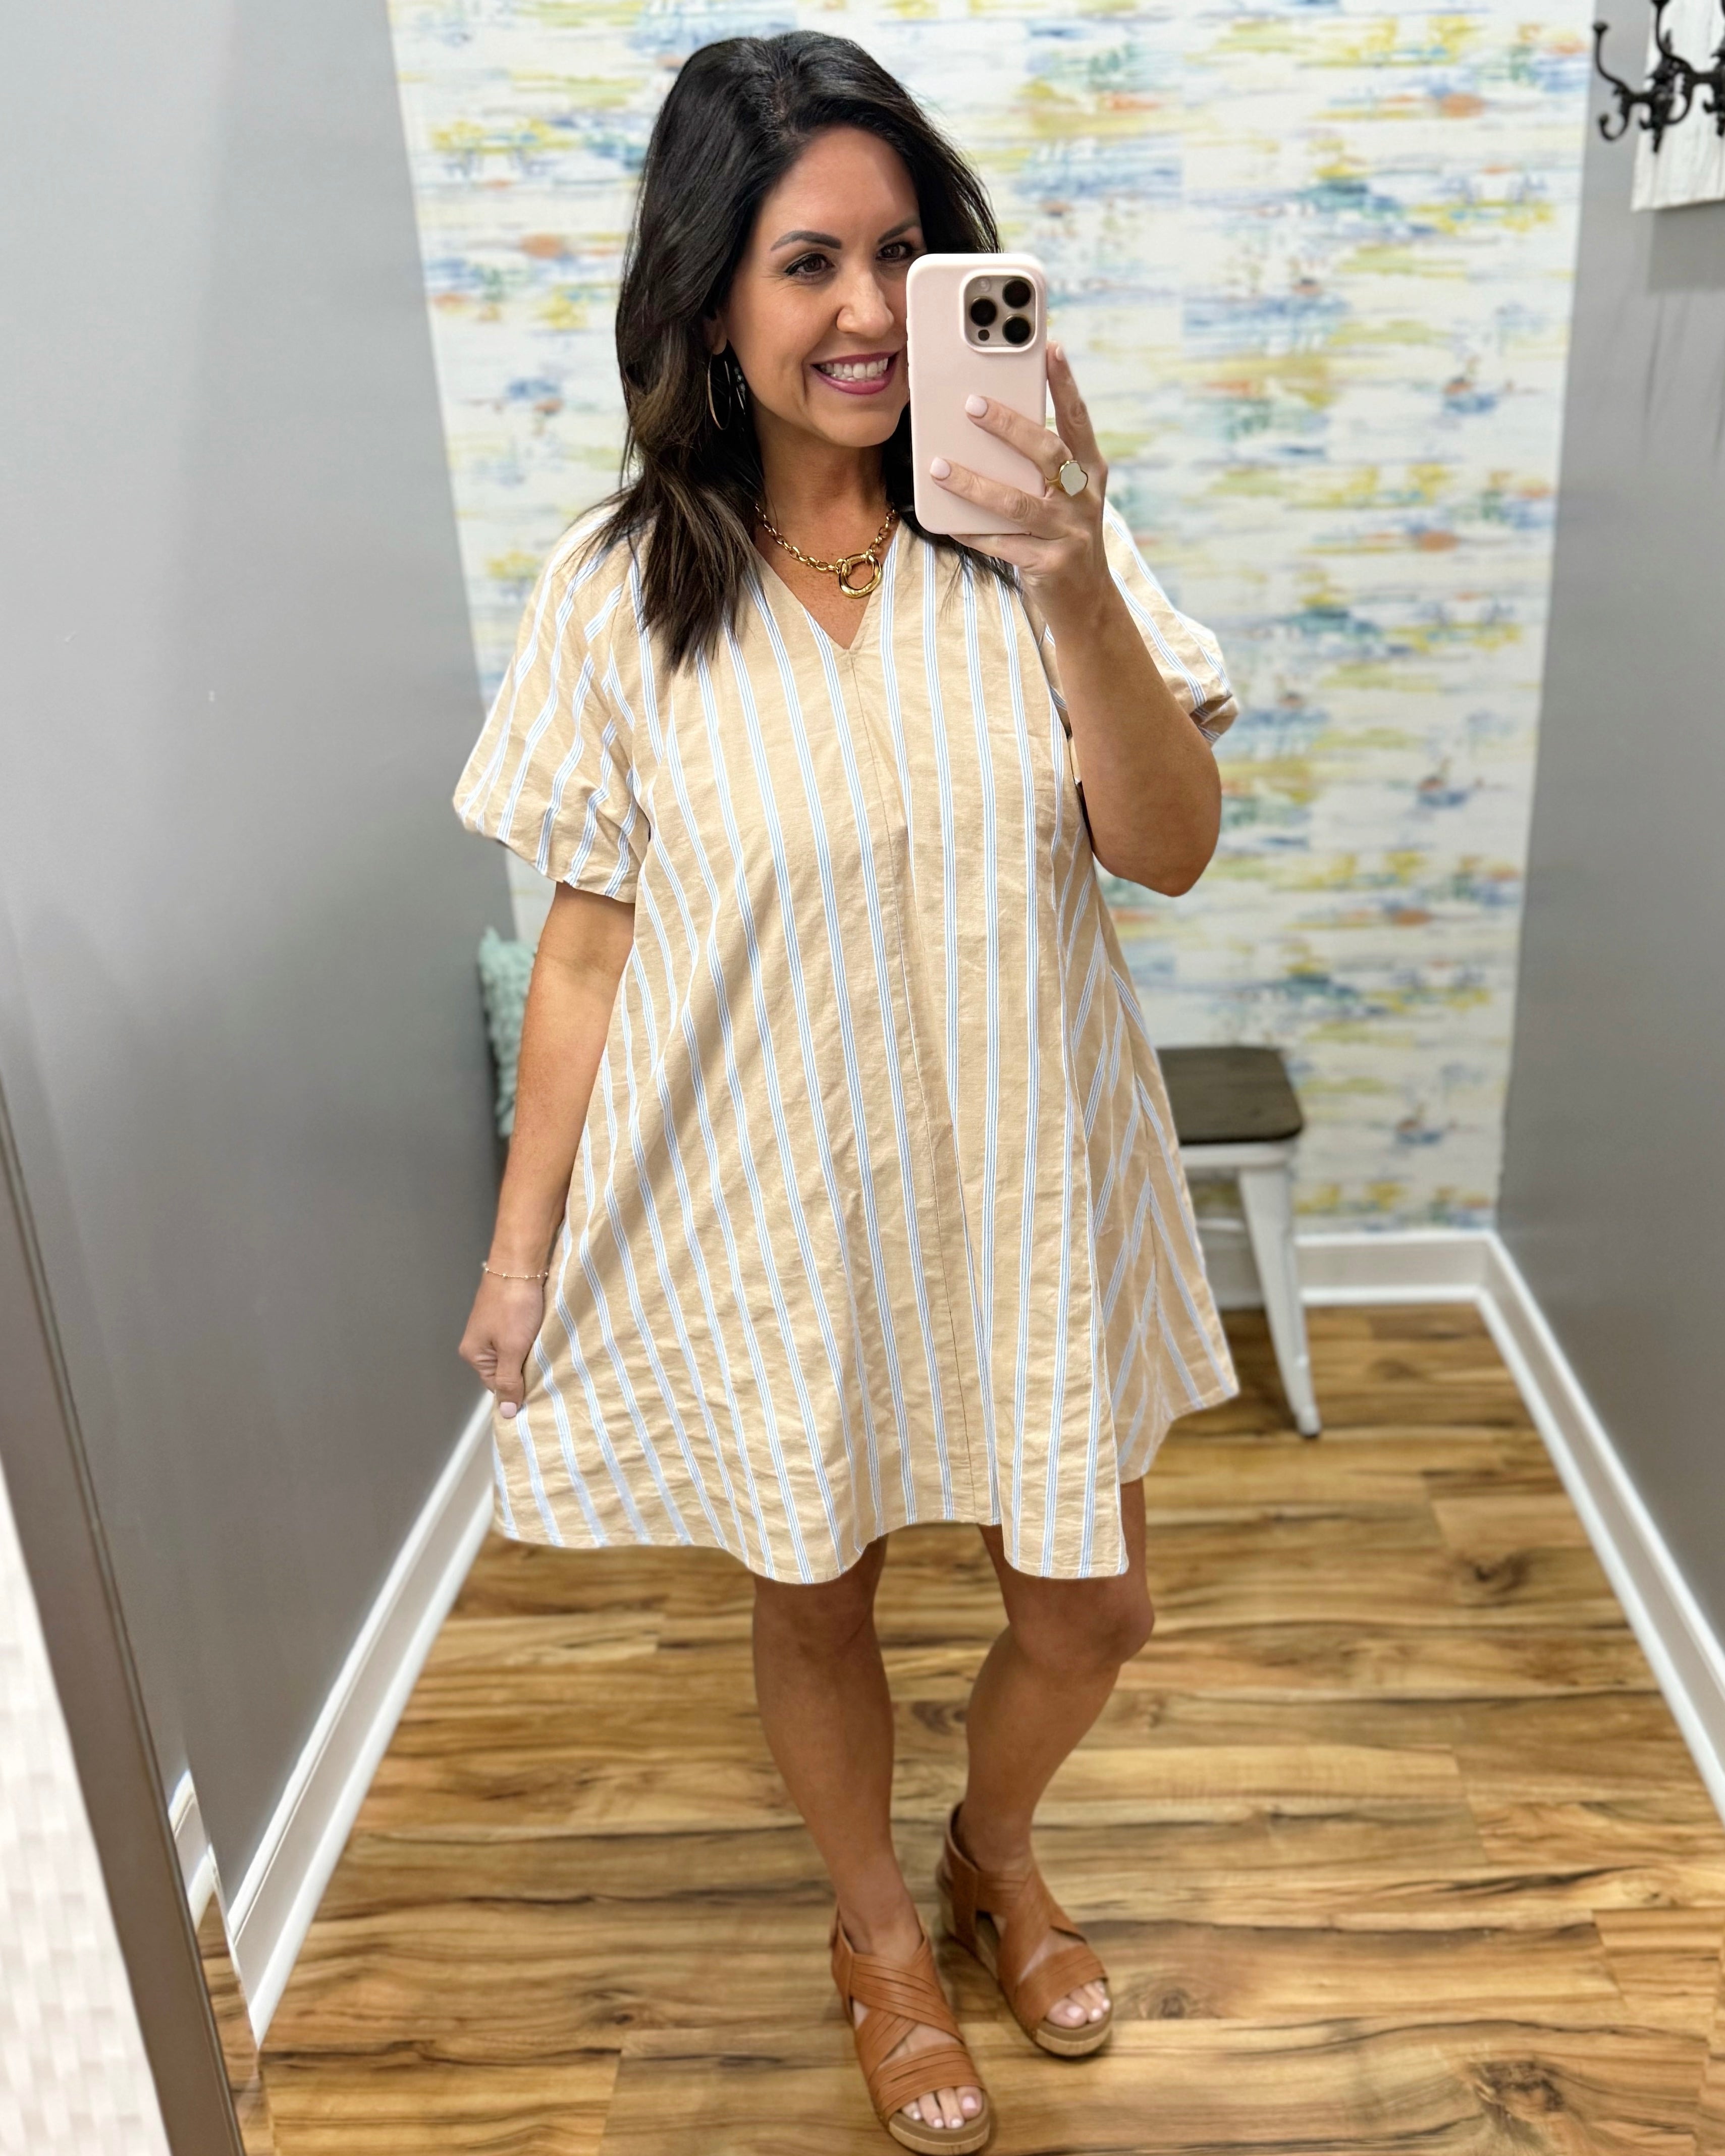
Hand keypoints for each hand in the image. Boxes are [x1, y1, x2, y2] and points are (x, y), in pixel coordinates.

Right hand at [458, 1269, 549, 1419]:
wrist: (520, 1263)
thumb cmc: (514, 1306)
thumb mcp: (512, 1349)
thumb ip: (508, 1381)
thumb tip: (506, 1414)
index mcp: (473, 1353)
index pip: (496, 1386)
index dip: (518, 1389)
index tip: (540, 1390)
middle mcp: (479, 1341)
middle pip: (505, 1369)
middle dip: (525, 1371)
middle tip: (547, 1372)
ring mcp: (493, 1326)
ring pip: (514, 1352)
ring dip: (530, 1354)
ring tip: (547, 1353)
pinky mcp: (507, 1314)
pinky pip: (520, 1336)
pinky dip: (532, 1339)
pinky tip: (544, 1337)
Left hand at [927, 341, 1110, 624]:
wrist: (1086, 602)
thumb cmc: (1063, 535)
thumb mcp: (1062, 495)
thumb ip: (1039, 465)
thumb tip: (988, 424)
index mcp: (1090, 472)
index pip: (1078, 420)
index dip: (1066, 384)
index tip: (1051, 347)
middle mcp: (1084, 499)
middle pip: (1047, 453)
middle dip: (1010, 427)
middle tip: (973, 405)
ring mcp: (1069, 533)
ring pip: (1018, 502)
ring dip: (974, 484)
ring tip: (938, 467)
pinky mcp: (1049, 565)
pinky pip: (1003, 544)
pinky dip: (972, 532)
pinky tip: (946, 521)